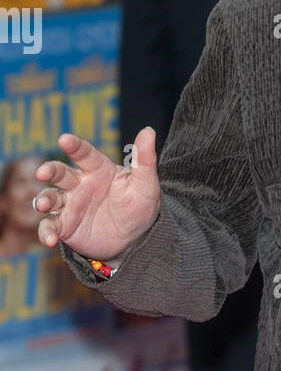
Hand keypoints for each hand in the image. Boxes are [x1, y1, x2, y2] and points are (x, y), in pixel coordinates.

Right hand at [32, 127, 160, 261]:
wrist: (136, 239)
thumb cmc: (139, 207)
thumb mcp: (146, 185)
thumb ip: (145, 159)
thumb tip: (148, 131)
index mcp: (98, 169)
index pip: (84, 153)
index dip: (74, 145)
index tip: (64, 139)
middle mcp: (79, 184)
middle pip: (59, 173)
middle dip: (49, 170)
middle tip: (43, 173)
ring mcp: (70, 204)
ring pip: (50, 197)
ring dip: (43, 200)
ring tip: (44, 205)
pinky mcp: (65, 226)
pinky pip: (49, 226)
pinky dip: (45, 232)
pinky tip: (50, 240)